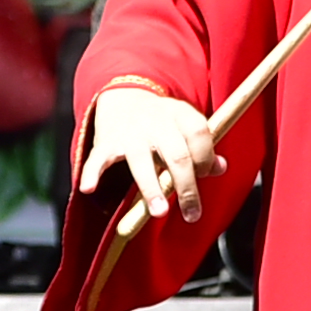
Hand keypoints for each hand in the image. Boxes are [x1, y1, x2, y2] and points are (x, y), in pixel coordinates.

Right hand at [78, 85, 219, 223]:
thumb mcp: (185, 125)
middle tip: (192, 214)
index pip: (199, 133)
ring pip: (142, 161)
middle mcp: (156, 121)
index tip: (203, 175)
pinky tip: (89, 188)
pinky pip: (98, 158)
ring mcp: (130, 132)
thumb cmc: (163, 122)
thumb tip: (220, 167)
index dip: (205, 157)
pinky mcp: (106, 142)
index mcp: (179, 113)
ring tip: (159, 212)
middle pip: (176, 154)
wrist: (124, 96)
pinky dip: (93, 173)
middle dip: (186, 185)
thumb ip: (203, 147)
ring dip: (151, 188)